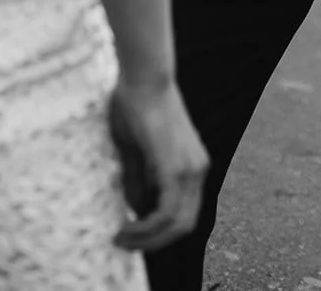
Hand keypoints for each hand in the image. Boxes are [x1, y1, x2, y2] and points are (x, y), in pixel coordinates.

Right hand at [109, 76, 208, 253]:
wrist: (144, 75)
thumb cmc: (136, 103)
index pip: (183, 211)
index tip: (131, 233)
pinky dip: (148, 226)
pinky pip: (168, 212)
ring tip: (122, 239)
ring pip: (178, 223)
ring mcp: (191, 169)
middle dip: (154, 242)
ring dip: (149, 239)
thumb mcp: (135, 148)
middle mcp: (197, 169)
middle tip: (126, 244)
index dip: (159, 230)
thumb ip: (138, 178)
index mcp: (191, 164)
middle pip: (184, 225)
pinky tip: (127, 226)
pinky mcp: (177, 167)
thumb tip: (137, 209)